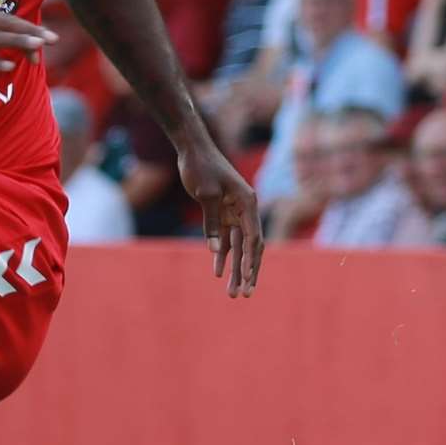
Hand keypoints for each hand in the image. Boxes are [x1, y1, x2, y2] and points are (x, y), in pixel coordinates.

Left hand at [177, 140, 263, 298]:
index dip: (251, 261)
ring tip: (232, 292)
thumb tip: (215, 249)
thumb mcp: (205, 194)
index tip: (248, 279)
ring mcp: (234, 212)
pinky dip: (221, 255)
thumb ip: (212, 221)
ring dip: (234, 269)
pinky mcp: (222, 213)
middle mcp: (245, 210)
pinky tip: (218, 272)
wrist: (192, 149)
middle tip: (242, 295)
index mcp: (247, 203)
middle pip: (249, 247)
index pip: (253, 238)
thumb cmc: (201, 167)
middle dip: (246, 272)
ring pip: (237, 246)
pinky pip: (224, 238)